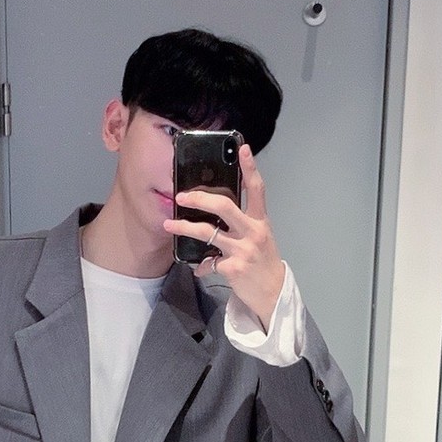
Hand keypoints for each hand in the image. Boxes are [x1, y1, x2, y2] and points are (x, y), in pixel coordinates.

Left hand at [164, 144, 284, 329]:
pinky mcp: (233, 268)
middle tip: (182, 197)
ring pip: (208, 233)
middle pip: (224, 206)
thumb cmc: (262, 262)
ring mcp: (243, 250)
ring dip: (184, 228)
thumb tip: (214, 210)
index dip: (250, 167)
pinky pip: (208, 262)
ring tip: (169, 225)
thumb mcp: (259, 237)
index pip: (257, 189)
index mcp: (260, 221)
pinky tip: (199, 268)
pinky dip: (201, 265)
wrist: (272, 293)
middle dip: (200, 199)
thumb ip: (242, 222)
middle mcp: (253, 232)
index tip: (242, 148)